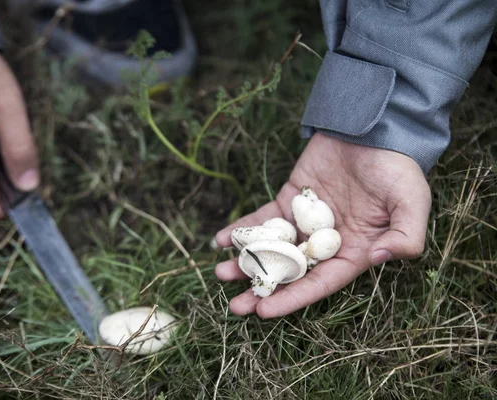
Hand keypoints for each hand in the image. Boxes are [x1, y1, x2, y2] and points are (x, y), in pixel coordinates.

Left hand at [214, 133, 430, 317]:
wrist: (374, 129)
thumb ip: (406, 236)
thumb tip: (378, 259)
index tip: (264, 312)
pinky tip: (220, 240)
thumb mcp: (413, 202)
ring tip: (220, 273)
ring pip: (271, 248)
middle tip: (234, 306)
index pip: (320, 283)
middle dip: (262, 289)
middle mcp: (325, 242)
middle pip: (290, 272)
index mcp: (354, 251)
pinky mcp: (289, 199)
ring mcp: (304, 222)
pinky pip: (263, 218)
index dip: (292, 299)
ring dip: (246, 262)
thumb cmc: (398, 169)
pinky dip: (242, 230)